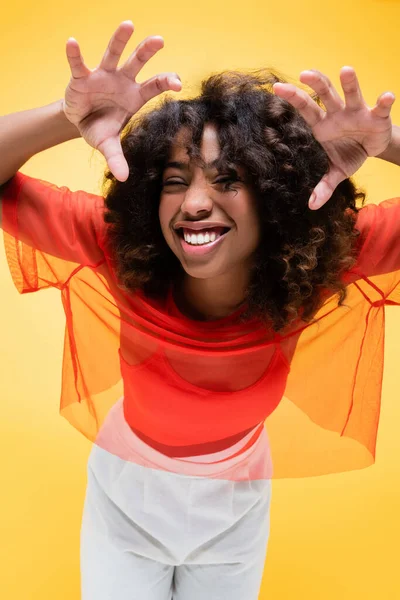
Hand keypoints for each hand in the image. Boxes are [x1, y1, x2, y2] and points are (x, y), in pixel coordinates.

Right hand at [63, 21, 181, 180]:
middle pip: (138, 63)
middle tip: (159, 40)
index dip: (166, 81)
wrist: (80, 122)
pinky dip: (75, 54)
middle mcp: (122, 81)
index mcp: (135, 96)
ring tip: (128, 24)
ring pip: (113, 54)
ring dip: (120, 40)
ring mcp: (103, 76)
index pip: (154, 86)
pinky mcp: (82, 77)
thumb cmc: (100, 129)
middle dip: (148, 51)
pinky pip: (79, 63)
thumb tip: (123, 178)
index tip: (177, 82)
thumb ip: (117, 158)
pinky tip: (72, 42)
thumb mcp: (108, 145)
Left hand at [273, 67, 395, 208]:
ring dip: (349, 83)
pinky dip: (384, 102)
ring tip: (346, 70)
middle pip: (325, 94)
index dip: (292, 98)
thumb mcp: (336, 172)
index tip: (277, 87)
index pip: (305, 109)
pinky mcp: (376, 116)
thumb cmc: (349, 154)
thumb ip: (323, 186)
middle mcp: (337, 114)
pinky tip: (386, 97)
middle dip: (316, 83)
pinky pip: (380, 107)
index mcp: (322, 125)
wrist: (372, 149)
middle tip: (304, 74)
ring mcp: (356, 112)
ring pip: (351, 94)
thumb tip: (312, 206)